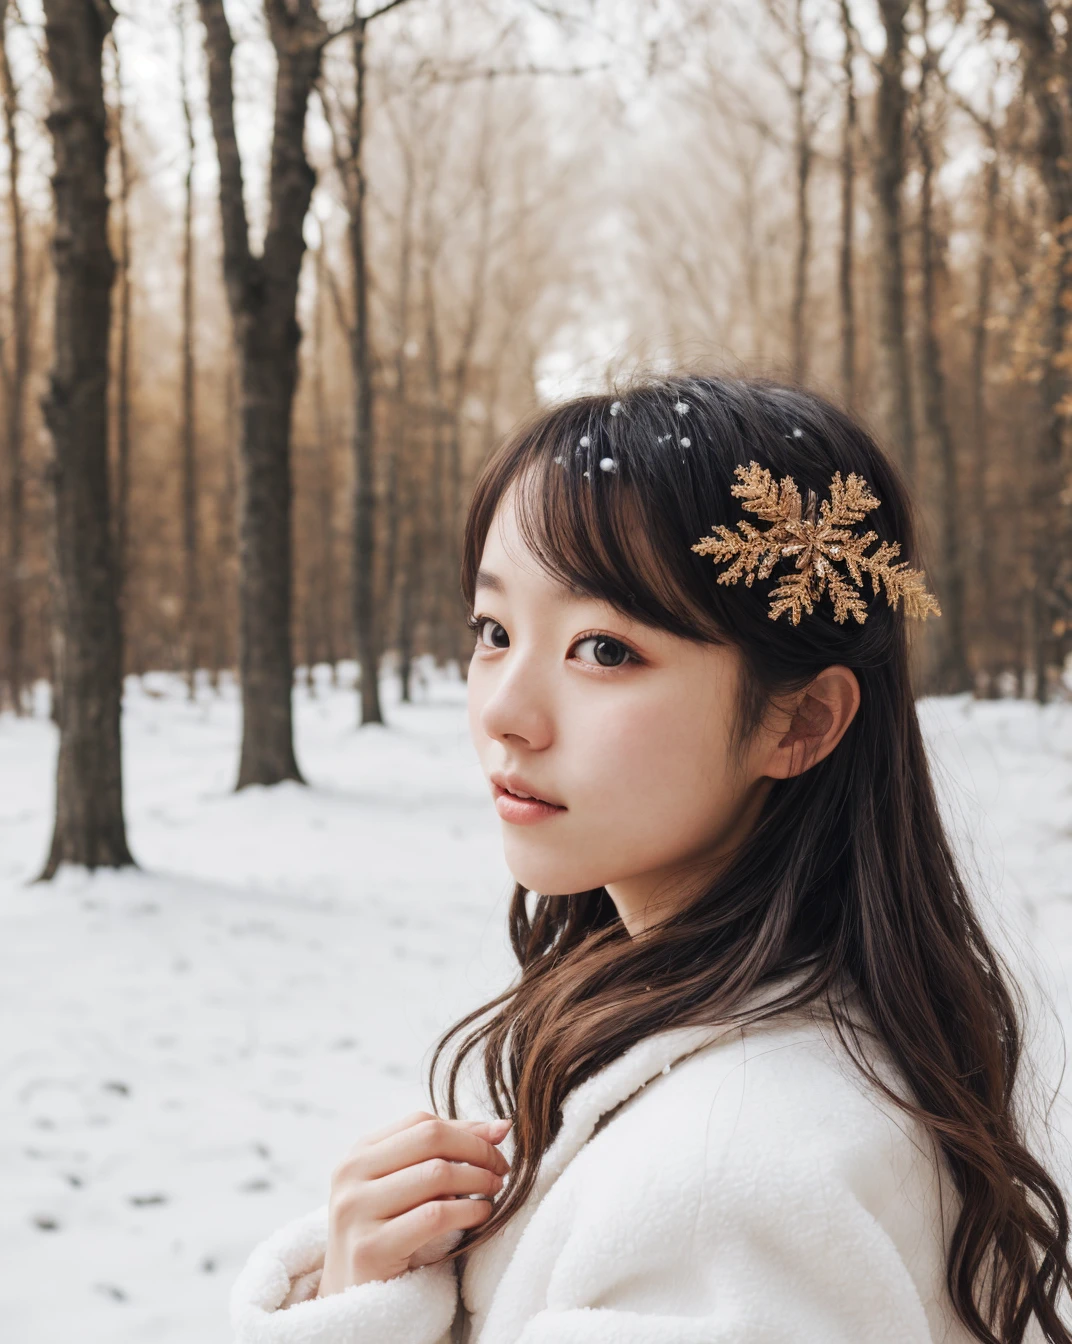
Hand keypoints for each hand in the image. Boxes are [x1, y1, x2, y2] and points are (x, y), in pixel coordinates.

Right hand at [317, 1109, 512, 1295]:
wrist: (351, 1299)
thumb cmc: (388, 1234)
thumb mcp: (405, 1187)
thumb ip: (444, 1153)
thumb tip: (502, 1126)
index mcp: (359, 1153)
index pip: (422, 1123)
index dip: (467, 1130)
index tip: (497, 1143)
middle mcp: (351, 1174)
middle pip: (430, 1139)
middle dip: (476, 1150)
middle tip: (501, 1168)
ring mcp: (356, 1210)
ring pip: (436, 1174)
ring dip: (478, 1179)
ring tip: (494, 1190)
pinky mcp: (370, 1247)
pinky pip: (435, 1216)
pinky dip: (469, 1211)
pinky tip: (481, 1215)